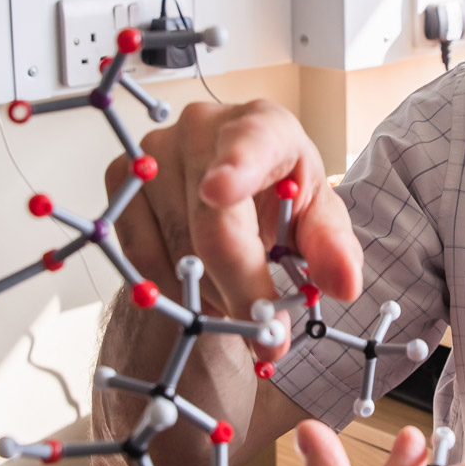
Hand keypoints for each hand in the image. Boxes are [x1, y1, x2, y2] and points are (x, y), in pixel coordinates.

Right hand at [105, 101, 360, 355]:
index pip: (250, 144)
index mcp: (265, 125)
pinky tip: (199, 283)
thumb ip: (332, 249)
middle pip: (212, 225)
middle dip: (242, 290)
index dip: (236, 168)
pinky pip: (141, 255)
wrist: (235, 183)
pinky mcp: (121, 178)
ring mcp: (154, 151)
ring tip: (236, 291)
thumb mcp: (319, 219)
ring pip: (176, 249)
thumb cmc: (284, 196)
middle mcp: (202, 127)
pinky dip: (173, 286)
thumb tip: (343, 285)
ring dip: (210, 293)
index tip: (220, 191)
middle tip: (268, 339)